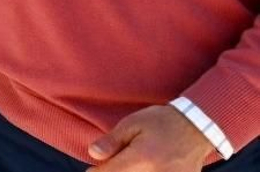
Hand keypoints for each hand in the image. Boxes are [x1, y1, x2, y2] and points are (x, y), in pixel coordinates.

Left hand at [88, 104, 212, 170]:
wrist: (196, 127)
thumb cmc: (162, 122)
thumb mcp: (132, 123)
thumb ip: (112, 141)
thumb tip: (93, 154)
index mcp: (142, 158)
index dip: (97, 171)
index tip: (93, 169)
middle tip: (115, 164)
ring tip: (134, 163)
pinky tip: (148, 167)